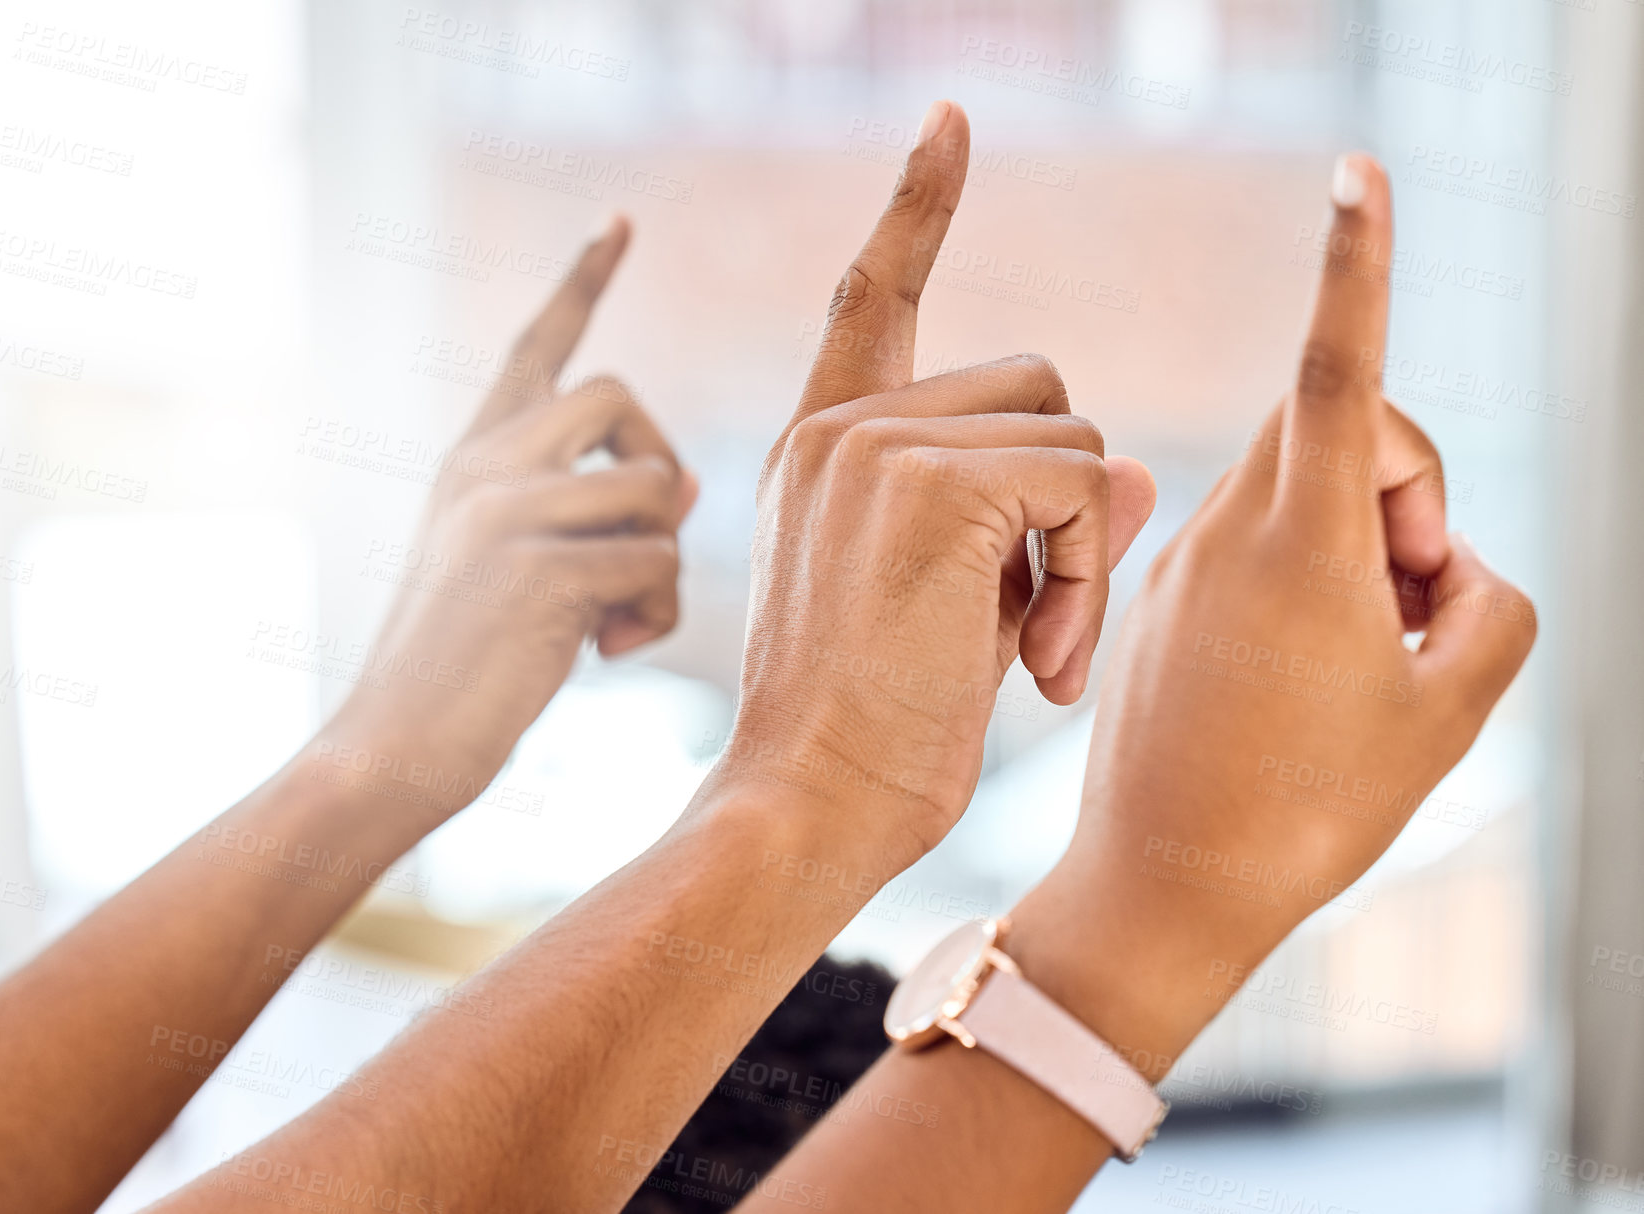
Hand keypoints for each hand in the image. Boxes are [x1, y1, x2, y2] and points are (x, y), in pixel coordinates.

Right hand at [313, 217, 696, 817]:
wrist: (391, 748)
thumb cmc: (463, 667)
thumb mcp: (513, 567)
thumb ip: (583, 509)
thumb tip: (688, 479)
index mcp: (473, 457)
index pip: (537, 346)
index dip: (583, 281)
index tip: (621, 222)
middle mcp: (483, 464)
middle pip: (621, 396)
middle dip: (657, 467)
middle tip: (639, 540)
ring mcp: (506, 510)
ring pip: (655, 488)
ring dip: (660, 565)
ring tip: (613, 623)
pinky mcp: (538, 568)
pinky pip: (658, 562)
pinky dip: (654, 617)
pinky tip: (604, 655)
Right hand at [705, 100, 1156, 873]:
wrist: (806, 810)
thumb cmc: (874, 733)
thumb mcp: (950, 608)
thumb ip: (1021, 525)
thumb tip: (1123, 477)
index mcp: (827, 449)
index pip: (874, 295)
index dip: (918, 209)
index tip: (951, 123)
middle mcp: (843, 428)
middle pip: (1041, 388)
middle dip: (1070, 504)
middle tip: (1043, 631)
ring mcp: (877, 445)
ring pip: (1072, 438)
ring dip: (1085, 555)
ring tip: (1033, 659)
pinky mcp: (932, 483)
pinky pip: (1082, 486)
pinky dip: (1088, 579)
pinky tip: (1035, 666)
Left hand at [1014, 155, 1536, 1070]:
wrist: (1165, 886)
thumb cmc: (1314, 808)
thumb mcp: (1452, 710)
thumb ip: (1486, 603)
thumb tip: (1442, 563)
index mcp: (1299, 542)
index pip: (1339, 369)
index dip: (1359, 265)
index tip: (1357, 176)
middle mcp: (1225, 532)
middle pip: (1336, 428)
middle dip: (1401, 484)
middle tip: (1411, 598)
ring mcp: (1180, 566)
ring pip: (1293, 488)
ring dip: (1352, 541)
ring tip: (1357, 656)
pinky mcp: (1154, 601)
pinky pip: (1245, 546)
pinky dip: (1296, 580)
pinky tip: (1295, 678)